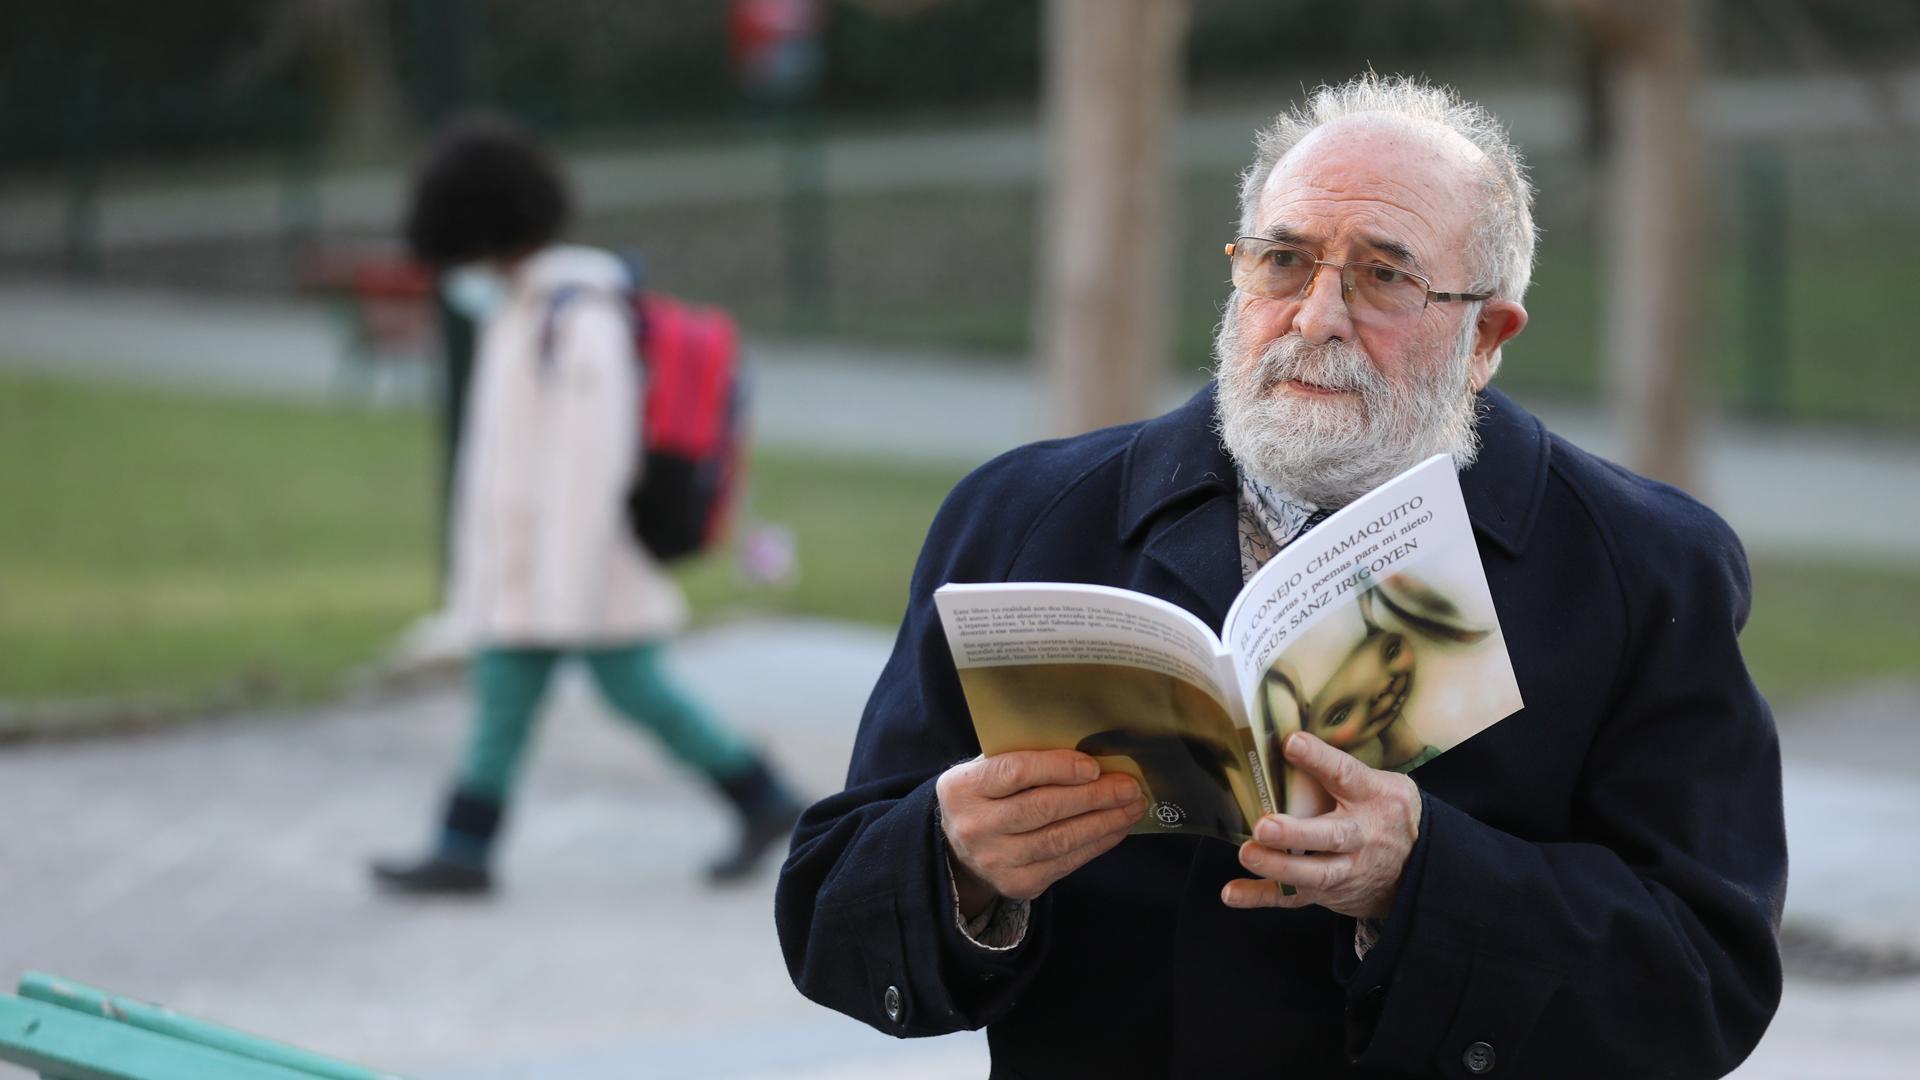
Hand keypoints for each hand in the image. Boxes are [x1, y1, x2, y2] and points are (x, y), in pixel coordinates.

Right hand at [937, 750, 1145, 919]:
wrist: (957, 848)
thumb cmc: (985, 796)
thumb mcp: (987, 770)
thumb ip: (1023, 758)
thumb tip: (1089, 752)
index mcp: (963, 788)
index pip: (1016, 773)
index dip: (1058, 768)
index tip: (1094, 766)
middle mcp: (975, 827)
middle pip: (1043, 808)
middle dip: (1094, 796)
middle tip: (1129, 786)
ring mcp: (995, 860)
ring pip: (1059, 839)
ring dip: (1104, 822)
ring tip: (1131, 806)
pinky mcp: (1017, 884)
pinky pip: (1065, 862)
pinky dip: (1097, 844)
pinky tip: (1116, 828)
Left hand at [1222, 731, 1421, 917]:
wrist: (1418, 866)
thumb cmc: (1385, 812)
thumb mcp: (1380, 783)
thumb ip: (1341, 769)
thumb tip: (1289, 740)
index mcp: (1372, 796)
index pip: (1346, 774)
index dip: (1319, 758)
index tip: (1291, 743)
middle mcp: (1361, 835)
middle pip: (1331, 836)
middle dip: (1296, 834)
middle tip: (1265, 826)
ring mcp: (1347, 869)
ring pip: (1314, 873)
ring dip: (1278, 867)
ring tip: (1248, 854)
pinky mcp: (1329, 892)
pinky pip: (1294, 897)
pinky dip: (1261, 896)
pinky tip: (1233, 893)